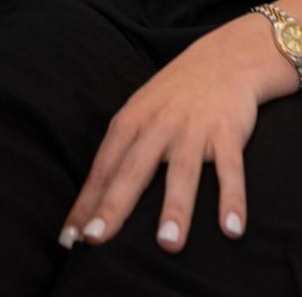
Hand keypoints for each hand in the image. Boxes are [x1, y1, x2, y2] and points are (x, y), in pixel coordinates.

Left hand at [60, 17, 280, 252]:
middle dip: (115, 205)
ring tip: (168, 245)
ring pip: (183, 171)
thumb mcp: (141, 113)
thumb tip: (96, 202)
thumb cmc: (175, 95)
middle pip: (134, 169)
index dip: (86, 202)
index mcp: (132, 121)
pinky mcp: (227, 131)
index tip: (69, 239)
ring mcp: (194, 128)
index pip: (103, 167)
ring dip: (175, 208)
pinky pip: (230, 169)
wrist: (224, 57)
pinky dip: (232, 198)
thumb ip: (123, 153)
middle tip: (98, 240)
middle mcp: (159, 124)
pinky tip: (231, 229)